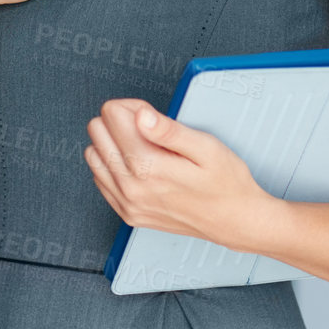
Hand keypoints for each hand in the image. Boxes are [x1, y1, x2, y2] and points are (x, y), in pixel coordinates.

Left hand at [85, 99, 275, 252]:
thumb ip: (169, 129)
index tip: (151, 115)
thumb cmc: (226, 184)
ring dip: (113, 143)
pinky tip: (138, 165)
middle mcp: (132, 187)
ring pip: (93, 155)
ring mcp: (128, 203)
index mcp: (149, 166)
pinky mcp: (128, 213)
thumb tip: (140, 114)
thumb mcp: (206, 147)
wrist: (236, 221)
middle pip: (97, 131)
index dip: (134, 107)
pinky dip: (113, 165)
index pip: (111, 114)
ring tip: (145, 147)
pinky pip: (100, 179)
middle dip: (121, 121)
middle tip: (149, 129)